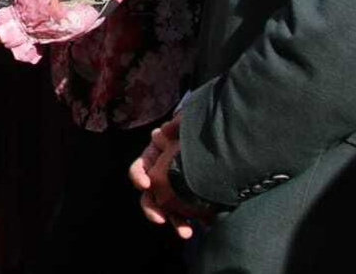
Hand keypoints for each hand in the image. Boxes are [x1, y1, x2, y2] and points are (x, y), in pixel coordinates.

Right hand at [127, 115, 209, 238]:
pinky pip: (188, 213)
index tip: (145, 183)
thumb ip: (176, 124)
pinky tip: (204, 225)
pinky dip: (194, 220)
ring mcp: (175, 189)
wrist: (218, 137)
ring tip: (186, 232)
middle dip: (152, 208)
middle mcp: (160, 175)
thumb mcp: (186, 123)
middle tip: (159, 218)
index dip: (138, 176)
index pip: (139, 168)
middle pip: (149, 195)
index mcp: (154, 157)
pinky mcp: (191, 198)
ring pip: (168, 209)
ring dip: (174, 221)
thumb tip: (165, 129)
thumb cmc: (196, 130)